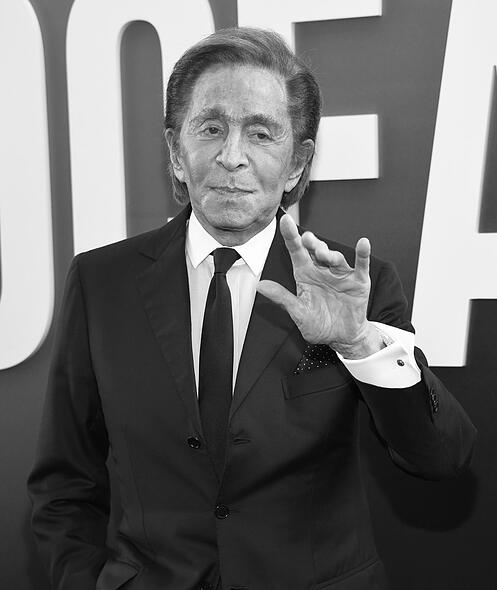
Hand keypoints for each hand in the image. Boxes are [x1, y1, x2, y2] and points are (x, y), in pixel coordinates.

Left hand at [257, 214, 383, 358]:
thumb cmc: (318, 324)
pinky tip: (363, 243)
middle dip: (312, 243)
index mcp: (305, 275)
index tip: (285, 221)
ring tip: (323, 254)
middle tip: (306, 238)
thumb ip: (282, 298)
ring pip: (335, 258)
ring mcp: (341, 275)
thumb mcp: (298, 312)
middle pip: (316, 251)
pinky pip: (361, 266)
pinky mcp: (358, 282)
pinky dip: (362, 254)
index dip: (291, 236)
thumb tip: (260, 286)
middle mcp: (322, 271)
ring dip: (330, 254)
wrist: (341, 338)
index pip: (296, 252)